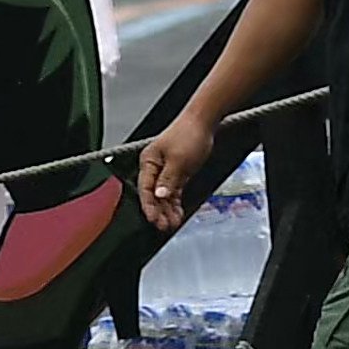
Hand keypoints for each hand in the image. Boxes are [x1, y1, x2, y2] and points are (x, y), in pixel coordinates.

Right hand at [135, 110, 216, 231]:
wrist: (203, 122)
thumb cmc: (188, 134)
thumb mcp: (178, 160)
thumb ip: (168, 180)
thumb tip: (159, 196)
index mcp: (149, 161)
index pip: (145, 188)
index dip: (148, 205)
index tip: (153, 220)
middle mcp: (155, 167)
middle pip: (153, 194)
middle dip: (158, 211)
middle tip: (163, 227)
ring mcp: (166, 170)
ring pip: (163, 195)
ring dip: (167, 210)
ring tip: (171, 224)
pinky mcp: (177, 172)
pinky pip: (173, 192)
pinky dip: (174, 203)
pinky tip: (177, 213)